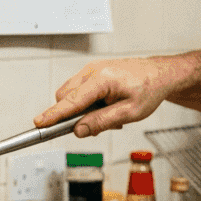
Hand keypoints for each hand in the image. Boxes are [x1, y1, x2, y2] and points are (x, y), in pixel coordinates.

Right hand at [33, 57, 178, 136]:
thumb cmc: (150, 89)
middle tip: (98, 125)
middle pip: (66, 97)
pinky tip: (106, 107)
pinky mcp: (93, 72)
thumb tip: (79, 130)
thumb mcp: (130, 113)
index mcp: (102, 79)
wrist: (160, 74)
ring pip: (72, 95)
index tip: (39, 123)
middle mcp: (94, 70)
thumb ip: (102, 122)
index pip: (72, 100)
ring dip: (82, 110)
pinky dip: (88, 103)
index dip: (54, 114)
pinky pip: (80, 91)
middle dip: (73, 116)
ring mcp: (92, 70)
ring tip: (109, 115)